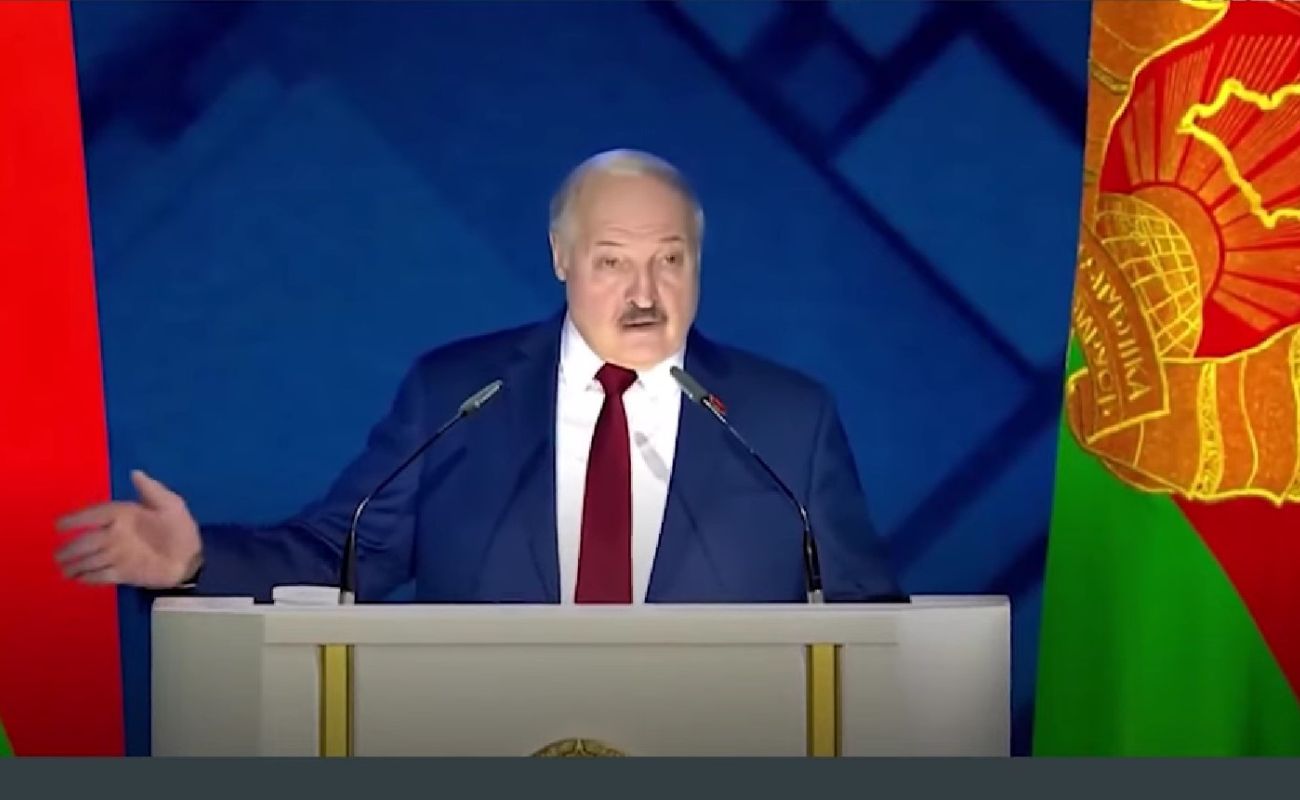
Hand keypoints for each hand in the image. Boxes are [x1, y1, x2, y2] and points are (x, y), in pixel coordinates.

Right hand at [55, 470, 202, 588]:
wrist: (191, 558)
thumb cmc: (181, 529)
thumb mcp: (171, 505)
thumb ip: (152, 490)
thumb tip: (134, 472)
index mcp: (125, 515)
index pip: (95, 514)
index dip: (76, 518)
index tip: (59, 524)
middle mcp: (117, 535)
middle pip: (87, 541)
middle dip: (71, 548)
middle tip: (57, 555)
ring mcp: (119, 555)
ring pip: (90, 559)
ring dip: (76, 564)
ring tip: (62, 569)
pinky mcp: (123, 573)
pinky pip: (101, 575)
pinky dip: (89, 577)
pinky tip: (77, 579)